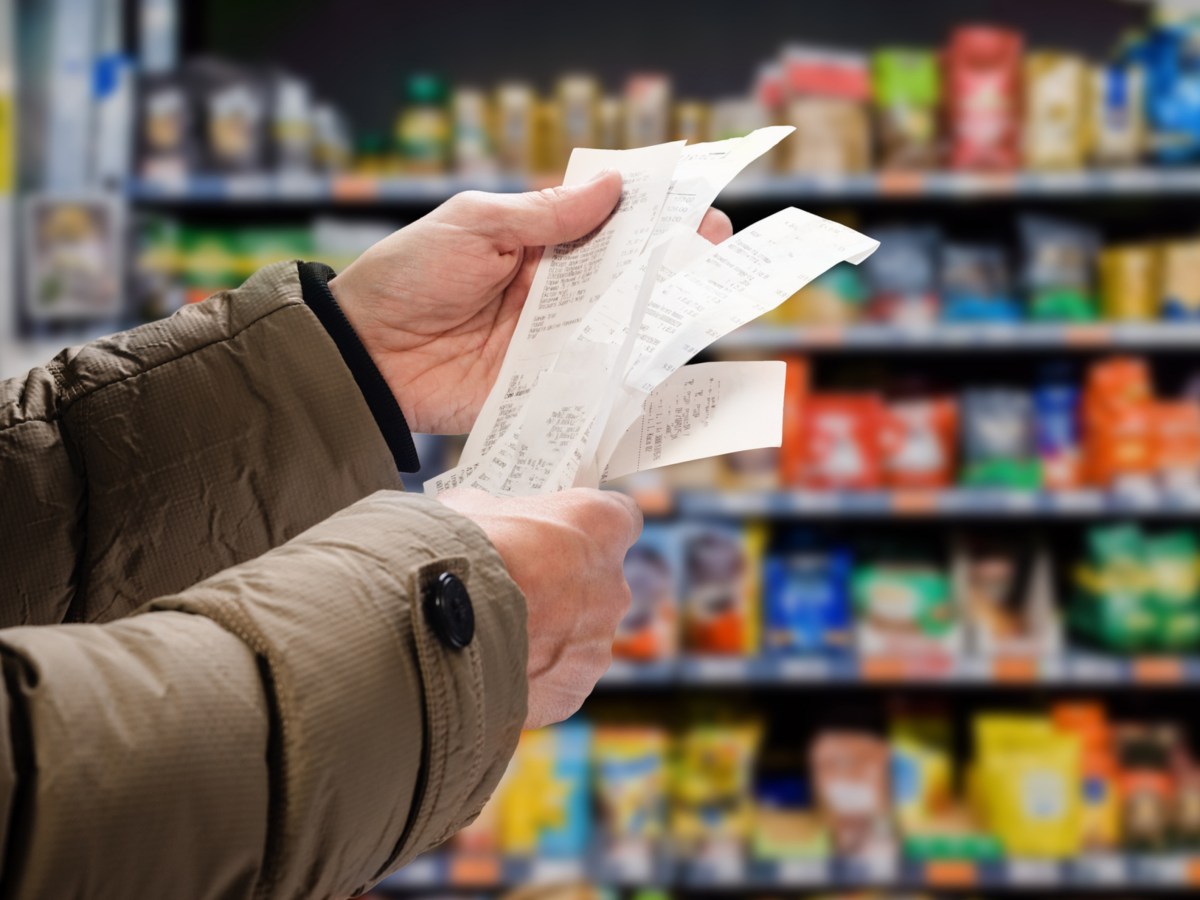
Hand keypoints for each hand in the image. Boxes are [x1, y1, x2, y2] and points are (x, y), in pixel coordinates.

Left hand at [329, 174, 733, 433]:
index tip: (696, 206)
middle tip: (715, 250)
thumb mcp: (473, 225)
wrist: (365, 355)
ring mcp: (551, 340)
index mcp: (536, 242)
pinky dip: (628, 374)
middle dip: (671, 262)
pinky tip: (666, 363)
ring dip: (660, 315)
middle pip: (623, 275)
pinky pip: (594, 379)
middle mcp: (552, 290)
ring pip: (618, 326)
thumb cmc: (408, 276)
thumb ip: (544, 214)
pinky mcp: (543, 385)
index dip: (651, 214)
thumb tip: (613, 186)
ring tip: (705, 301)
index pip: (606, 223)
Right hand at [439, 487, 642, 728]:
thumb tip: (482, 519)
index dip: (589, 528)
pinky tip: (493, 668)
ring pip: (577, 637)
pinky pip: (557, 679)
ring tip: (495, 635)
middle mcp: (613, 585)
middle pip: (598, 584)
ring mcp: (598, 642)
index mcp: (600, 526)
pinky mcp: (574, 688)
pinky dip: (531, 676)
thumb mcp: (473, 508)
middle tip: (516, 589)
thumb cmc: (462, 551)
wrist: (436, 623)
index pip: (620, 518)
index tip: (565, 534)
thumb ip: (498, 514)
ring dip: (546, 635)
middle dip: (562, 587)